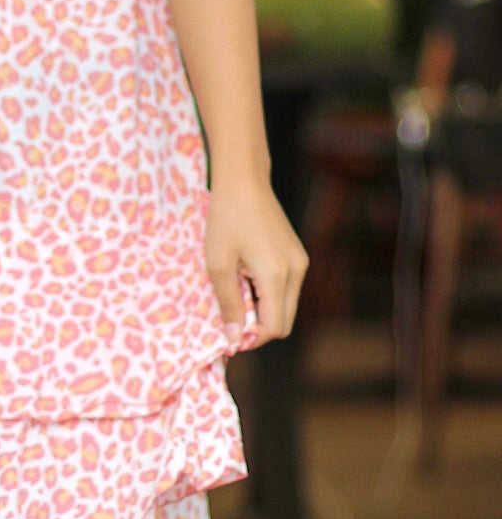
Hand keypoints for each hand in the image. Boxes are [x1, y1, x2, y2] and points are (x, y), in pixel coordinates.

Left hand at [204, 177, 308, 349]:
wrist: (243, 180)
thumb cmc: (226, 218)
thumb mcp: (218, 263)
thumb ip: (228, 303)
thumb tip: (234, 338)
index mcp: (278, 275)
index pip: (275, 328)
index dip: (252, 338)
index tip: (229, 334)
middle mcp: (297, 271)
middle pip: (284, 321)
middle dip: (258, 326)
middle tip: (230, 315)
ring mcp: (300, 261)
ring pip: (287, 305)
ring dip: (263, 308)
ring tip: (236, 289)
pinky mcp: (298, 254)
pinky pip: (287, 287)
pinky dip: (269, 292)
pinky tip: (246, 275)